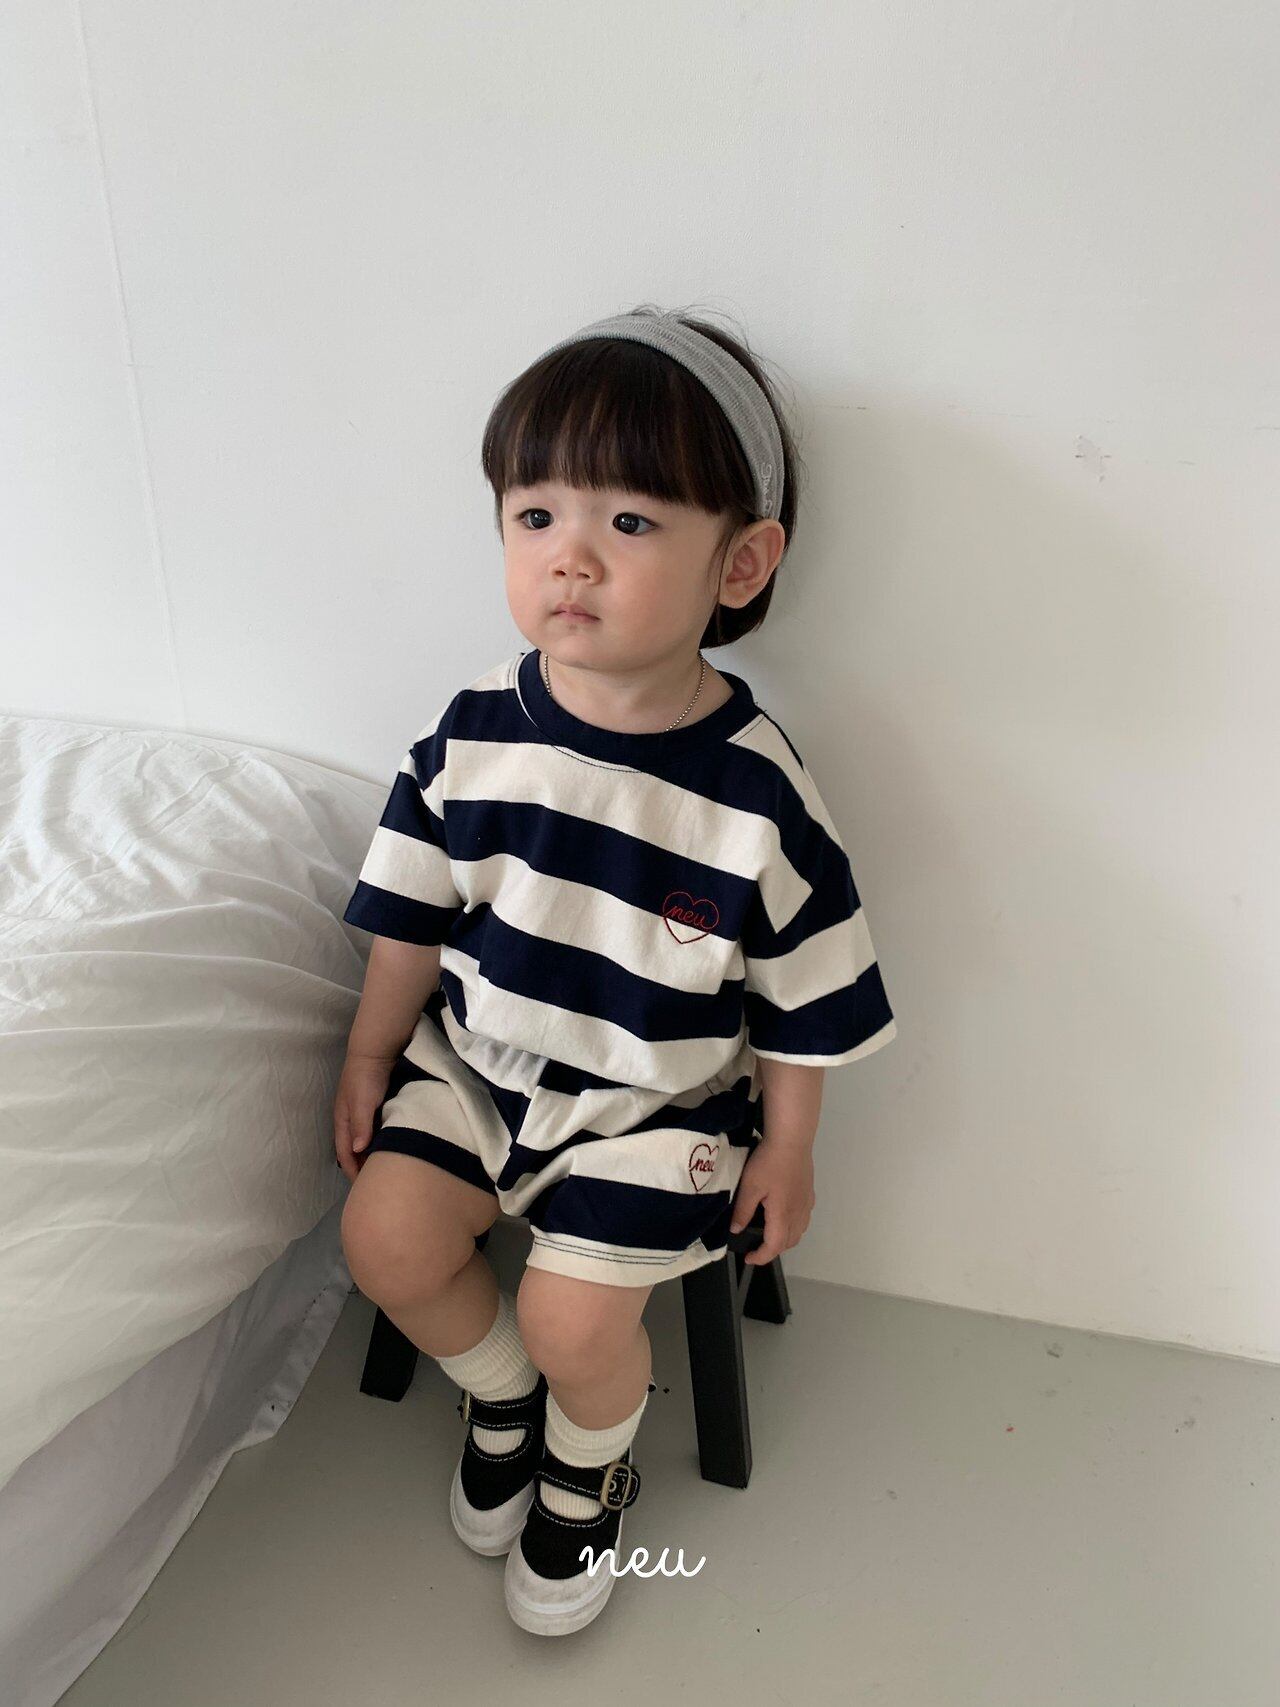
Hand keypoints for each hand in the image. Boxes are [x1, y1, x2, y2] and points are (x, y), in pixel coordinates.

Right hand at [333, 1050, 395, 1182]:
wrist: (377, 1049)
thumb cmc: (367, 1077)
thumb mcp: (362, 1102)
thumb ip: (360, 1126)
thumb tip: (358, 1151)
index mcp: (342, 1120)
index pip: (344, 1153)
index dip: (352, 1170)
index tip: (362, 1187)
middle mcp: (349, 1118)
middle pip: (352, 1149)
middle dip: (359, 1166)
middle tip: (373, 1182)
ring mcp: (360, 1111)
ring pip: (363, 1140)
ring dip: (369, 1154)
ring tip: (381, 1168)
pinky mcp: (373, 1104)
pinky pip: (373, 1129)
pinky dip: (378, 1141)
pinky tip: (388, 1145)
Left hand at [728, 1139, 815, 1265]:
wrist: (791, 1139)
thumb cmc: (769, 1162)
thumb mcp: (749, 1186)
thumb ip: (742, 1210)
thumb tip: (737, 1230)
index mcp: (782, 1215)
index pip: (775, 1246)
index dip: (762, 1257)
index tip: (749, 1258)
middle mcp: (798, 1213)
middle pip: (790, 1242)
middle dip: (773, 1250)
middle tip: (756, 1246)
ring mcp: (806, 1203)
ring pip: (799, 1231)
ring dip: (785, 1239)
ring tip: (769, 1234)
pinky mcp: (809, 1193)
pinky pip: (804, 1219)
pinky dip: (794, 1226)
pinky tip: (784, 1215)